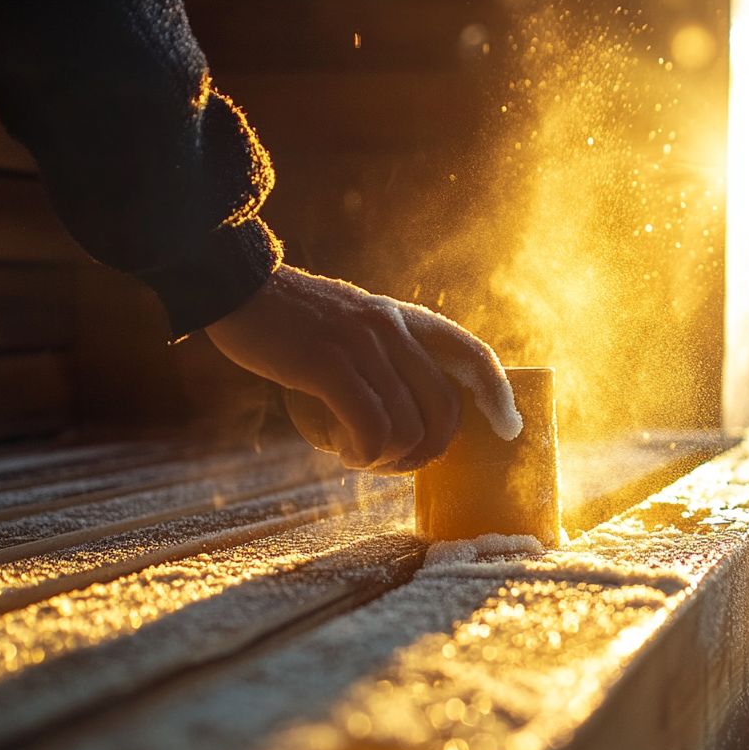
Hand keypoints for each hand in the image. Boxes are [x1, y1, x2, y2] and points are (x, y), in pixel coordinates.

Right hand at [205, 265, 521, 470]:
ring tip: (360, 456)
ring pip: (408, 426)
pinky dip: (363, 453)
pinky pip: (369, 426)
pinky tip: (346, 452)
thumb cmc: (294, 319)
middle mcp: (392, 329)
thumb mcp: (356, 321)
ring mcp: (361, 346)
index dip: (498, 395)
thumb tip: (412, 411)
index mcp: (405, 319)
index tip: (510, 428)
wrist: (238, 286)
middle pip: (445, 409)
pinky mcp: (327, 365)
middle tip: (396, 463)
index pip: (473, 354)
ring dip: (388, 458)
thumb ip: (387, 353)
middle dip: (429, 450)